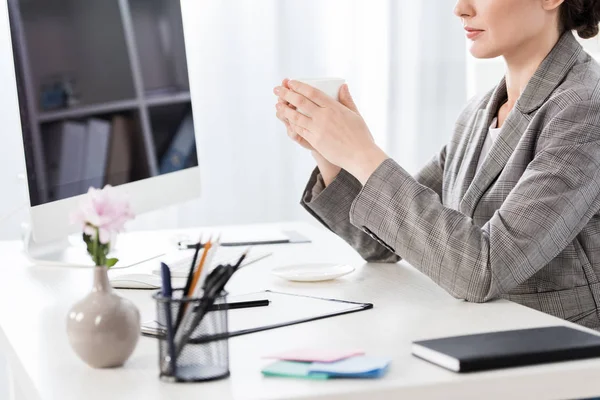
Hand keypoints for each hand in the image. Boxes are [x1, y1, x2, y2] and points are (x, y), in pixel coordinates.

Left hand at [274, 80, 388, 183]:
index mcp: (334, 107)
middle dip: (286, 94)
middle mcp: (323, 116)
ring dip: (284, 109)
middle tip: (277, 90)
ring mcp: (317, 129)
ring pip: (296, 116)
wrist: (359, 155)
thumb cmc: (360, 135)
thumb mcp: (355, 114)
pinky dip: (291, 123)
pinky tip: (287, 120)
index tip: (291, 82)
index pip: (312, 92)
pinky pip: (299, 129)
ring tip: (277, 105)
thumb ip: (347, 99)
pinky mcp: (314, 140)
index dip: (299, 86)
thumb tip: (342, 85)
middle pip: (300, 101)